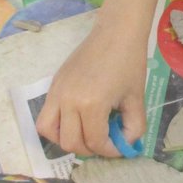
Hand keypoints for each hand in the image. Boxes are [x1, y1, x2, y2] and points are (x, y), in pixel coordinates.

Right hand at [36, 26, 146, 157]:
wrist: (116, 32)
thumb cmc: (130, 63)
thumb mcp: (136, 98)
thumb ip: (133, 127)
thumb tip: (125, 145)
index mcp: (91, 104)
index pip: (94, 141)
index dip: (109, 150)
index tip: (120, 146)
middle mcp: (68, 100)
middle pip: (70, 142)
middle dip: (89, 149)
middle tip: (104, 142)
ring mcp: (57, 92)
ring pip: (49, 132)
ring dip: (66, 140)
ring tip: (84, 134)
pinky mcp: (53, 85)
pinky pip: (45, 116)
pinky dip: (56, 127)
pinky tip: (75, 122)